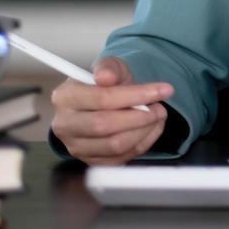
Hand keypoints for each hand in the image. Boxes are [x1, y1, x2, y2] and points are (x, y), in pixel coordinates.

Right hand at [49, 56, 173, 164]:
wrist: (104, 103)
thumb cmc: (107, 84)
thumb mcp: (110, 67)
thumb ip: (109, 67)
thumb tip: (106, 77)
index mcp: (65, 97)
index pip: (102, 99)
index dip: (136, 95)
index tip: (164, 90)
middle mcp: (64, 124)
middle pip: (105, 126)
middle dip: (140, 117)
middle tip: (160, 107)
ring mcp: (75, 146)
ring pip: (115, 145)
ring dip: (144, 131)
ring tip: (158, 116)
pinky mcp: (90, 161)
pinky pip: (121, 158)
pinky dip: (143, 143)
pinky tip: (152, 128)